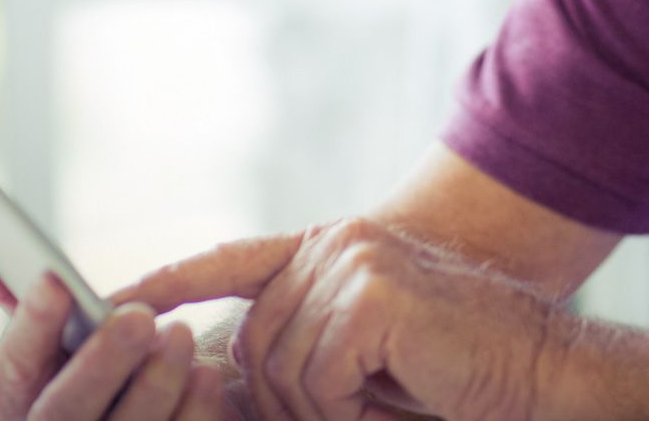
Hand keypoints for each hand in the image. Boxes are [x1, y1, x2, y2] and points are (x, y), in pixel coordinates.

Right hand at [0, 226, 227, 419]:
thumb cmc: (72, 381)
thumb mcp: (40, 350)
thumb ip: (11, 295)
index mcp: (16, 403)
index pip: (13, 368)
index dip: (30, 325)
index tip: (54, 282)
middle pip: (63, 410)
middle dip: (100, 362)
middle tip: (138, 317)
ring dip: (155, 383)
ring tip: (180, 335)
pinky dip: (193, 412)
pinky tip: (206, 375)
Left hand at [121, 219, 572, 420]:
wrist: (537, 371)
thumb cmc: (452, 373)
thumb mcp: (361, 354)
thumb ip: (299, 345)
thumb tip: (215, 373)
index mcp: (331, 248)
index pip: (232, 259)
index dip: (171, 279)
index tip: (111, 297)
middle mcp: (336, 244)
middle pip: (250, 341)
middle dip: (279, 401)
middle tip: (345, 414)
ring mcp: (353, 263)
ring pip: (279, 365)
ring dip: (319, 409)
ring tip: (376, 407)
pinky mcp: (372, 296)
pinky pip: (318, 375)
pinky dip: (346, 406)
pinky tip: (391, 395)